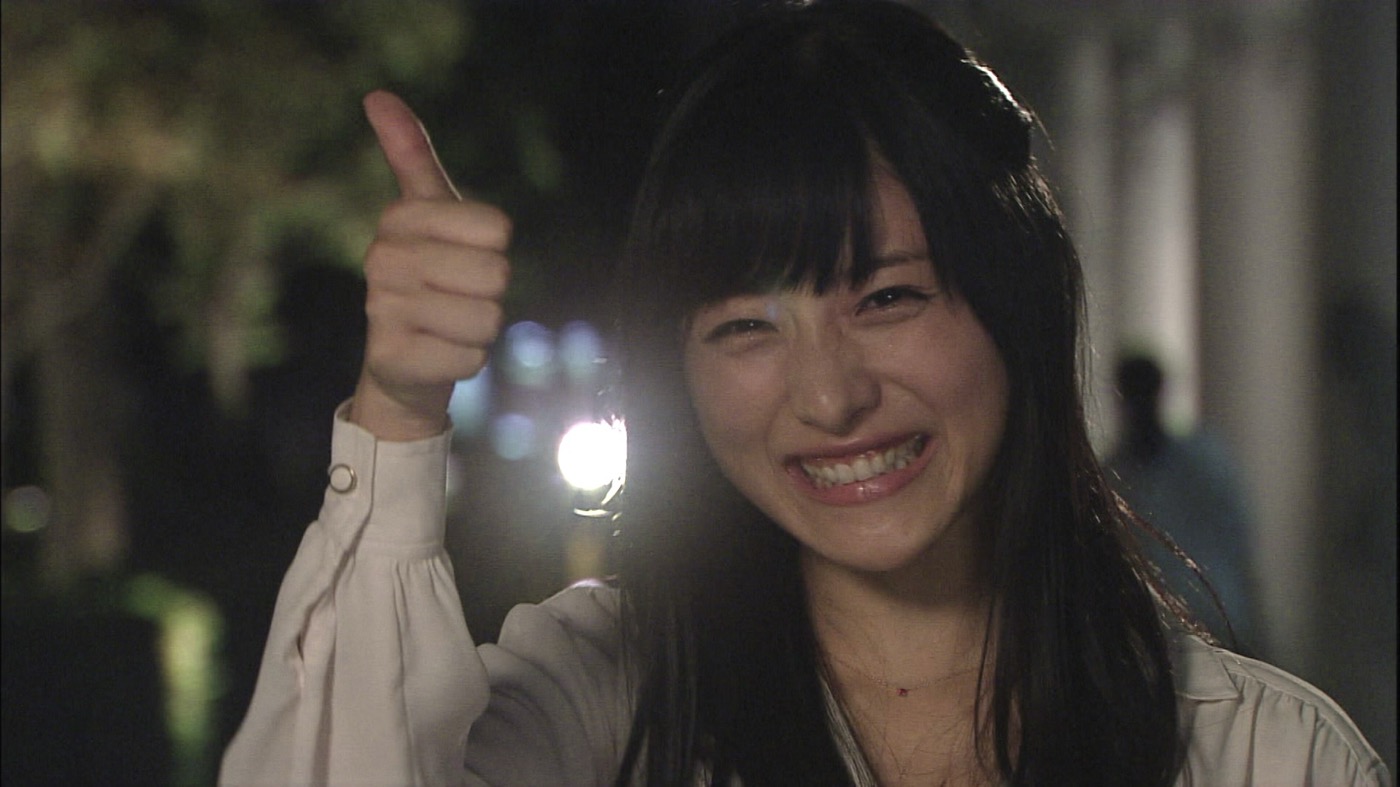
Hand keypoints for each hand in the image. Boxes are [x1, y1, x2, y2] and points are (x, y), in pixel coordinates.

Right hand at [349, 90, 511, 440]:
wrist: (402, 362)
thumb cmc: (428, 277)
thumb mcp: (428, 214)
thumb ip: (411, 156)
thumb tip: (377, 94)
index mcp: (398, 219)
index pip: (496, 227)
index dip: (493, 248)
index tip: (462, 254)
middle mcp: (381, 259)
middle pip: (495, 274)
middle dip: (490, 293)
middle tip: (458, 296)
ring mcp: (382, 311)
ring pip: (487, 319)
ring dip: (480, 329)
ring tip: (448, 326)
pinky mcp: (394, 359)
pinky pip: (470, 358)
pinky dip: (466, 360)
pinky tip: (438, 355)